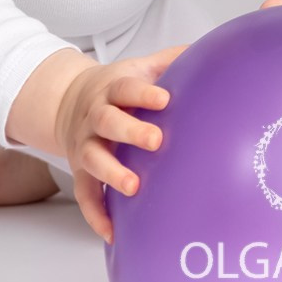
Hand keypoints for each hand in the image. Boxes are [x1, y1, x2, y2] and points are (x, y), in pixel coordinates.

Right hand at [6, 44, 185, 241]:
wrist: (67, 100)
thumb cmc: (117, 88)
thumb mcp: (140, 67)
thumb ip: (172, 60)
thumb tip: (213, 49)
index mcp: (112, 89)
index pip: (125, 87)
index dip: (142, 93)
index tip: (164, 99)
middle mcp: (94, 117)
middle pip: (107, 121)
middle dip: (129, 131)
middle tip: (155, 141)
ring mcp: (85, 145)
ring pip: (92, 158)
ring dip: (111, 173)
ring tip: (133, 187)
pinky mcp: (79, 171)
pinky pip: (84, 195)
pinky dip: (95, 213)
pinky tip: (112, 232)